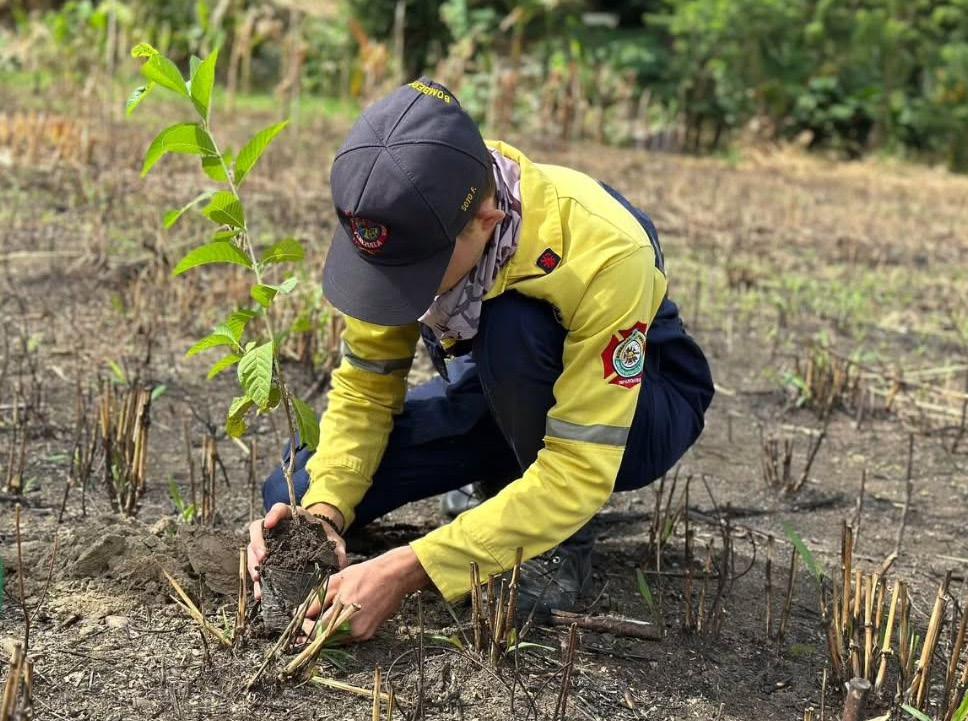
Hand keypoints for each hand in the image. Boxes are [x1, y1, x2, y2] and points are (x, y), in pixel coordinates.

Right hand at [247, 502, 347, 600]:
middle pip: (258, 530)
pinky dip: (258, 580)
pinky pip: (258, 568)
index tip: (269, 524)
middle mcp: (276, 528)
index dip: (273, 515)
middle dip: (257, 544)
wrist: (321, 543)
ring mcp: (269, 544)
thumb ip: (336, 547)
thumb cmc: (324, 536)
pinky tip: (260, 592)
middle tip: (262, 560)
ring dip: (253, 565)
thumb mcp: (332, 539)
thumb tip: (341, 561)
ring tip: (258, 580)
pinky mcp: (268, 560)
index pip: (279, 509)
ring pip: (253, 550)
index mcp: (292, 517)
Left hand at [303, 546, 429, 641]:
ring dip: (326, 633)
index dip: (305, 629)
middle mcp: (353, 628)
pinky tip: (339, 619)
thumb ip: (316, 600)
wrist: (393, 576)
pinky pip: (347, 638)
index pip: (316, 631)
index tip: (301, 621)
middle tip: (306, 625)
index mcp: (343, 613)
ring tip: (322, 620)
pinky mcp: (368, 634)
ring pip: (336, 640)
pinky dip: (339, 631)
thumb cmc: (365, 575)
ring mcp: (362, 633)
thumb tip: (299, 613)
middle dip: (314, 632)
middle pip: (325, 639)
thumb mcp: (336, 581)